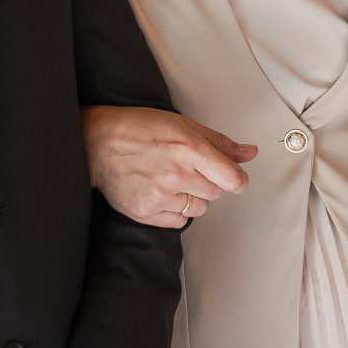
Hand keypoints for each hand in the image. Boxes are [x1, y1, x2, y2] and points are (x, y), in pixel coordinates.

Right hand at [82, 106, 255, 228]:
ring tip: (173, 180)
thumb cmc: (139, 129)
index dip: (236, 179)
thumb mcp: (183, 125)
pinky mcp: (146, 213)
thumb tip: (249, 153)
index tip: (234, 179)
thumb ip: (219, 143)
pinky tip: (162, 193)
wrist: (98, 143)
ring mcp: (160, 196)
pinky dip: (175, 211)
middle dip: (208, 182)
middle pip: (216, 193)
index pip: (231, 178)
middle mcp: (177, 174)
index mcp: (189, 148)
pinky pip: (178, 222)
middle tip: (188, 169)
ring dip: (192, 198)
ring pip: (199, 210)